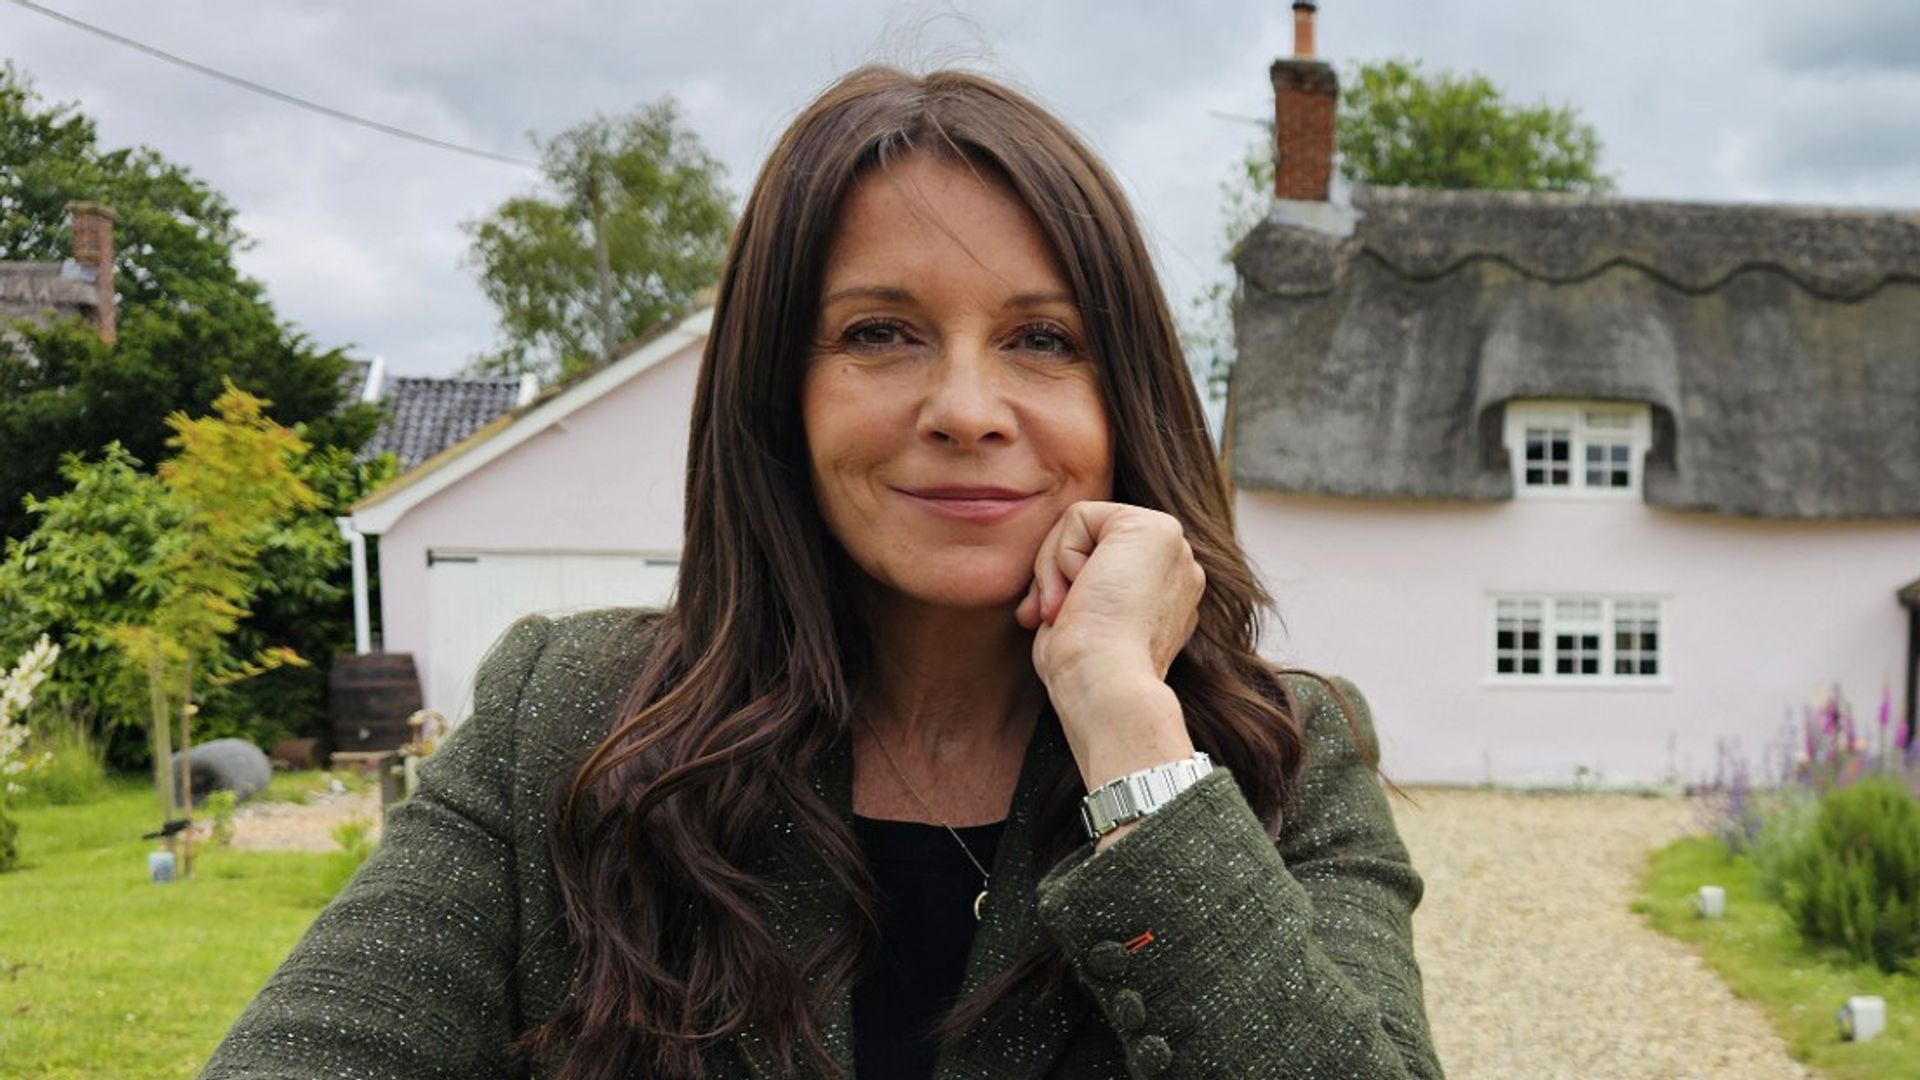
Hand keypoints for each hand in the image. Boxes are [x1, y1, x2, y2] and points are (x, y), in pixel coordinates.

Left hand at [1015, 502, 1203, 791]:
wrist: (1105, 685)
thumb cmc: (1084, 673)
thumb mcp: (1083, 628)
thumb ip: (1083, 598)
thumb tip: (1055, 591)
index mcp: (1164, 597)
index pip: (1097, 562)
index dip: (1061, 586)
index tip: (1048, 622)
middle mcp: (1177, 569)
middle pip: (1091, 540)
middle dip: (1055, 574)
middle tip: (1047, 617)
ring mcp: (1175, 547)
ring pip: (1083, 526)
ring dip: (1054, 568)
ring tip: (1062, 609)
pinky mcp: (1157, 527)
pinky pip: (1079, 516)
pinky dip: (1062, 553)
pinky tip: (1080, 587)